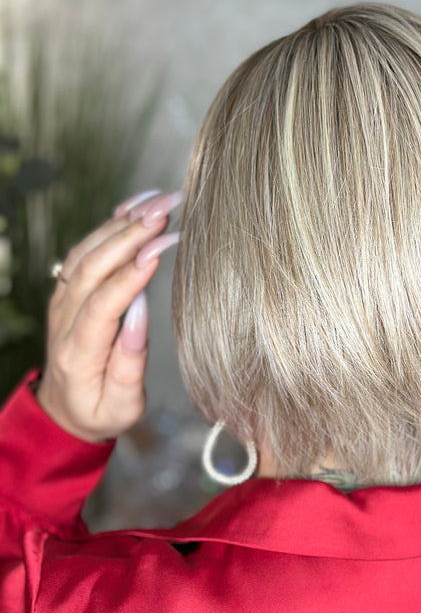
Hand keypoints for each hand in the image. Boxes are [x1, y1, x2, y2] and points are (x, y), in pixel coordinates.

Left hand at [35, 190, 181, 443]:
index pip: (101, 306)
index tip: (158, 251)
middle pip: (91, 268)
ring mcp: (62, 301)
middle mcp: (63, 320)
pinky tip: (136, 207)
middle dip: (129, 235)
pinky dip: (110, 224)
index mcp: (77, 353)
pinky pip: (85, 249)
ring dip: (122, 223)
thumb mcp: (123, 405)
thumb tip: (140, 311)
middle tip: (166, 211)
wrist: (65, 409)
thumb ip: (130, 361)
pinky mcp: (68, 290)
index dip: (129, 276)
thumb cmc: (101, 410)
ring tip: (159, 202)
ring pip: (86, 251)